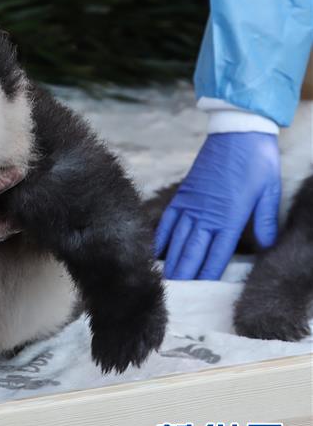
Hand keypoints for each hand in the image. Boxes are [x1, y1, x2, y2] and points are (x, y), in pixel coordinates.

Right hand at [155, 132, 279, 279]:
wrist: (236, 131)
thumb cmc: (257, 160)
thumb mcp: (270, 190)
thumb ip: (265, 220)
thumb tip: (267, 245)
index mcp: (230, 216)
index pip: (216, 254)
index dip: (206, 274)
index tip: (197, 291)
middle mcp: (207, 214)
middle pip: (191, 251)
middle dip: (183, 274)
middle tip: (173, 294)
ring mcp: (191, 204)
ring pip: (176, 240)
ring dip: (170, 261)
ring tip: (163, 280)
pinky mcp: (183, 195)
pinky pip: (167, 221)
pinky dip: (160, 237)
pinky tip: (155, 251)